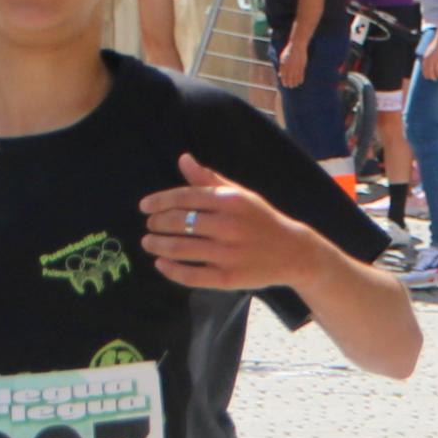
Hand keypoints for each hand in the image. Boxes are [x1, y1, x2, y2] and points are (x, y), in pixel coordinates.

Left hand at [141, 154, 334, 295]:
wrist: (293, 252)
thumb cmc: (261, 220)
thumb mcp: (240, 194)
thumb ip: (208, 179)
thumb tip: (182, 159)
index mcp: (230, 201)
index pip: (184, 197)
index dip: (159, 201)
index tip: (144, 207)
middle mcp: (228, 225)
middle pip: (179, 222)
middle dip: (157, 223)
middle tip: (149, 226)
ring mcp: (228, 253)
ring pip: (181, 248)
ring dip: (158, 245)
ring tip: (148, 242)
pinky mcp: (228, 278)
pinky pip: (191, 275)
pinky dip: (171, 270)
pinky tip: (161, 264)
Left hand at [277, 37, 310, 88]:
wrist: (297, 46)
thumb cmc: (288, 52)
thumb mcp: (282, 58)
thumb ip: (281, 68)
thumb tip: (279, 75)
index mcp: (284, 65)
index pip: (284, 76)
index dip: (284, 82)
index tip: (285, 85)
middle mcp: (290, 67)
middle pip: (290, 78)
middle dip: (290, 83)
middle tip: (290, 87)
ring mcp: (296, 66)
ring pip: (296, 77)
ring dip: (295, 82)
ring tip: (295, 85)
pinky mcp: (302, 65)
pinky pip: (301, 74)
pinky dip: (301, 79)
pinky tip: (300, 82)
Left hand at [419, 30, 437, 81]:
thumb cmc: (437, 43)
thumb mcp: (430, 50)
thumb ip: (429, 56)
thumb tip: (429, 62)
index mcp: (426, 58)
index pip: (424, 70)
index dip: (427, 75)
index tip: (430, 78)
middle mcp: (430, 60)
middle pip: (431, 73)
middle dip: (434, 77)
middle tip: (437, 79)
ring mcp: (437, 59)